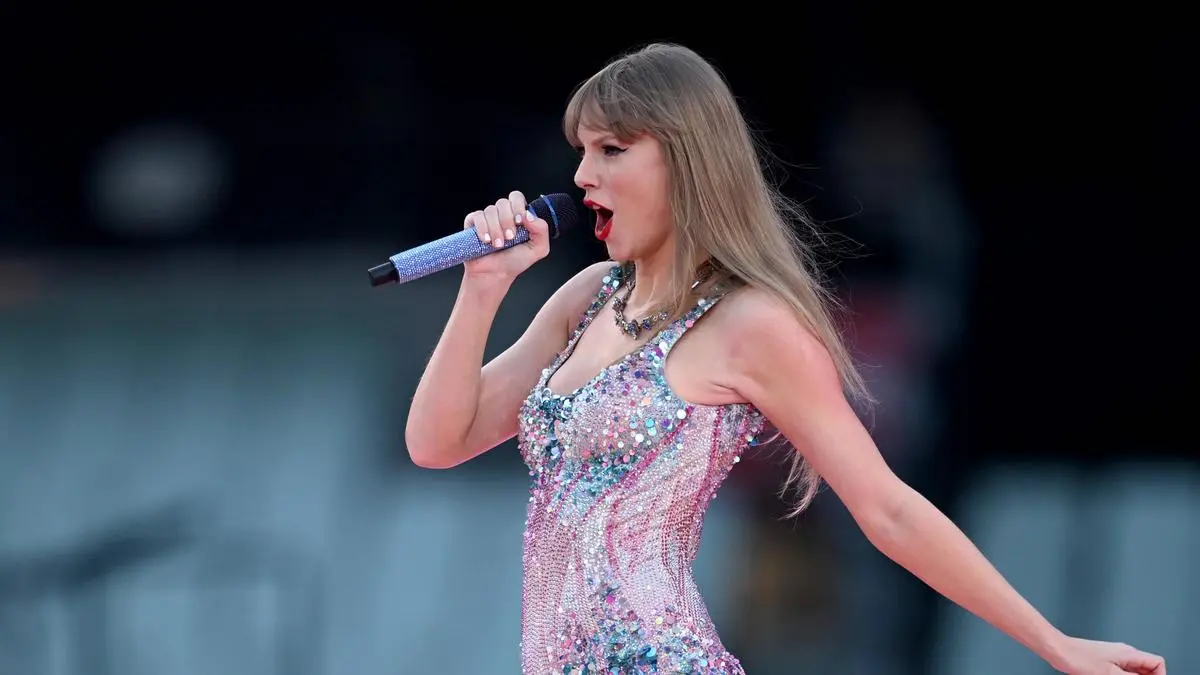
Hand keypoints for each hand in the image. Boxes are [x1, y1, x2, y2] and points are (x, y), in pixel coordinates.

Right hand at [462, 190, 550, 282]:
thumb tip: (529, 215)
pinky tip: (486, 240)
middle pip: (503, 203)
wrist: (495, 275)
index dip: (518, 206)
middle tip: (509, 238)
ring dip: (496, 229)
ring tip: (498, 245)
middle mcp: (502, 215)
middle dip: (507, 221)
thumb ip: (542, 230)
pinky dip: (482, 228)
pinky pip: (476, 216)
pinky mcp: (473, 224)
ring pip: (490, 211)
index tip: (519, 222)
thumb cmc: (514, 261)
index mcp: (517, 216)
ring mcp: (487, 219)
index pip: (516, 198)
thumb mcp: (538, 249)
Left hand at [1051, 636, 1165, 673]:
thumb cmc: (1078, 658)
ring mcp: (1114, 657)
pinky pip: (1120, 672)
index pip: (1157, 663)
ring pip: (1132, 672)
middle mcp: (1123, 654)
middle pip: (1146, 670)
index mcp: (1129, 653)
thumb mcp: (1110, 674)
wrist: (1058, 650)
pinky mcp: (1104, 662)